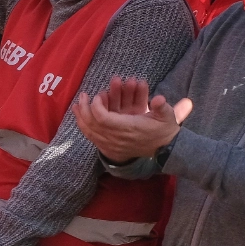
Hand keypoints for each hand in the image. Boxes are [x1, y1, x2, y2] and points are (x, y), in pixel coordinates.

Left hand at [71, 77, 193, 162]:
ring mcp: (112, 144)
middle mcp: (117, 138)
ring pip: (90, 132)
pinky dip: (84, 127)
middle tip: (83, 95)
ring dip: (81, 117)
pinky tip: (80, 118)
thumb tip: (158, 99)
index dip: (97, 106)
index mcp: (129, 128)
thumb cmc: (164, 129)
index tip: (98, 95)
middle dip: (85, 108)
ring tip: (76, 105)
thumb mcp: (168, 117)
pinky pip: (92, 138)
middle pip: (93, 124)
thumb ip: (162, 107)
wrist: (164, 150)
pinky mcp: (110, 148)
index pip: (104, 118)